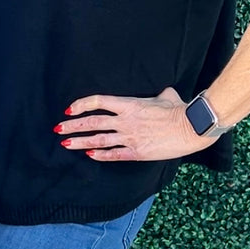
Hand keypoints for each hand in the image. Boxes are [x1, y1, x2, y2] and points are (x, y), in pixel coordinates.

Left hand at [55, 87, 217, 161]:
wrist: (191, 127)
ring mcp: (130, 137)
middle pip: (92, 122)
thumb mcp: (165, 95)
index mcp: (129, 104)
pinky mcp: (138, 152)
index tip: (70, 109)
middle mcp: (126, 121)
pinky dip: (100, 155)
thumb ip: (157, 95)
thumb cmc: (179, 108)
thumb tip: (161, 93)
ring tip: (66, 144)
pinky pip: (114, 154)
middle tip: (58, 129)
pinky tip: (89, 155)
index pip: (98, 101)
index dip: (81, 104)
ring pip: (99, 139)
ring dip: (81, 142)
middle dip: (73, 126)